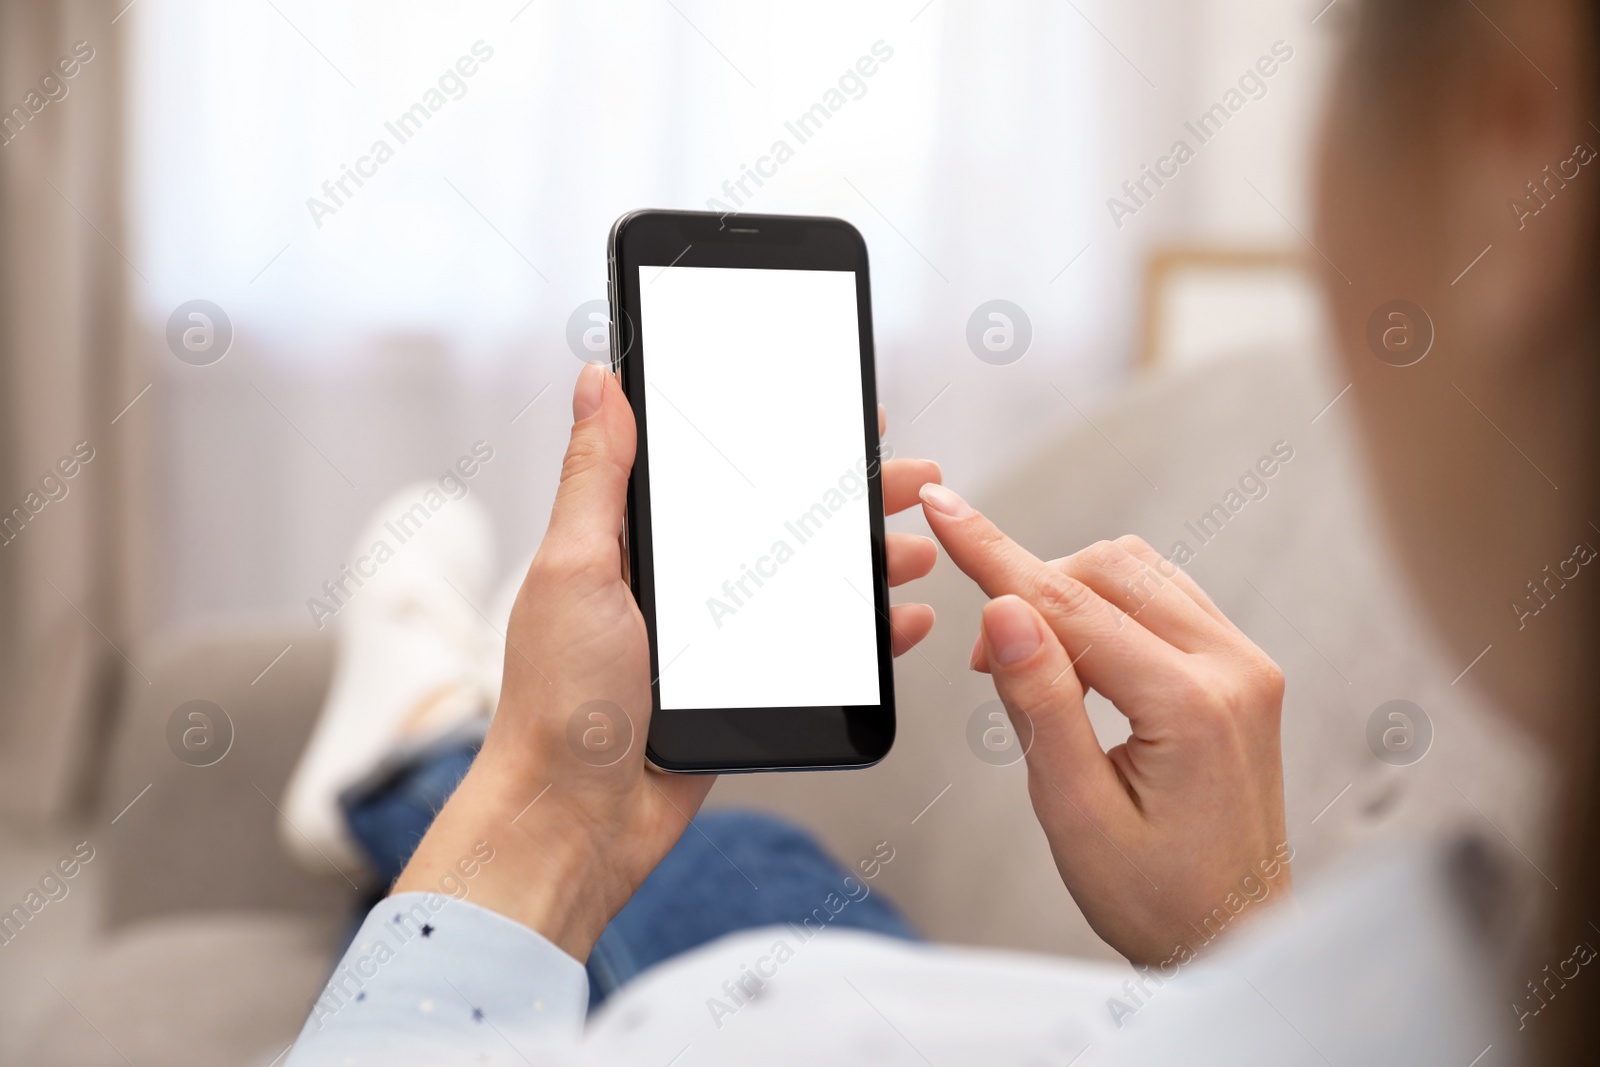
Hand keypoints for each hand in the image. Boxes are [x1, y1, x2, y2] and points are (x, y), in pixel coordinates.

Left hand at [395, 363, 941, 959]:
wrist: (574, 820)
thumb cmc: (558, 698)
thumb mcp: (574, 568)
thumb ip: (596, 476)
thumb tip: (598, 380)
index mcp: (636, 543)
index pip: (722, 471)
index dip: (783, 440)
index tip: (840, 415)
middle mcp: (682, 583)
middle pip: (782, 522)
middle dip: (850, 498)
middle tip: (911, 476)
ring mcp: (717, 638)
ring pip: (810, 583)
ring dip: (870, 562)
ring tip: (919, 548)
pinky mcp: (743, 689)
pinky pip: (818, 650)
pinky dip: (867, 636)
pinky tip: (903, 620)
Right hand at [919, 483, 1290, 965]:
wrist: (1232, 937)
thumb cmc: (1157, 898)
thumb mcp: (1075, 813)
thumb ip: (1039, 705)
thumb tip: (1005, 610)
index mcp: (1193, 705)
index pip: (1071, 605)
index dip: (994, 555)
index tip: (944, 509)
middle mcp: (1233, 669)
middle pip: (1107, 571)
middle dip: (1030, 593)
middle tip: (986, 667)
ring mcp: (1245, 665)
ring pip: (1137, 573)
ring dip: (1068, 595)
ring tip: (1032, 669)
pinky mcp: (1243, 670)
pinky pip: (1164, 598)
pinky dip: (1106, 609)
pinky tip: (1080, 661)